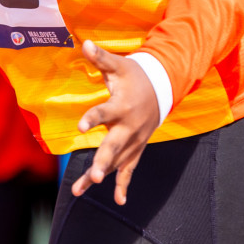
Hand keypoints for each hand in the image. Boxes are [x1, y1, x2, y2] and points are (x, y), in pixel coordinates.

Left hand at [70, 41, 161, 205]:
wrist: (162, 89)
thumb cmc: (136, 76)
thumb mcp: (119, 65)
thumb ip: (101, 57)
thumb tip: (83, 43)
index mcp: (122, 106)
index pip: (104, 113)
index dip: (92, 119)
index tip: (81, 128)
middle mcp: (128, 127)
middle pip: (113, 146)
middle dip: (103, 161)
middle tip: (94, 175)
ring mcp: (133, 141)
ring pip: (116, 162)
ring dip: (100, 176)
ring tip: (80, 190)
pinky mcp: (136, 148)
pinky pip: (129, 169)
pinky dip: (124, 185)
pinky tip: (119, 201)